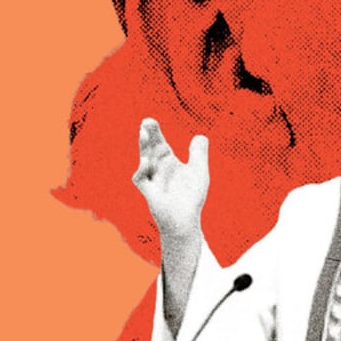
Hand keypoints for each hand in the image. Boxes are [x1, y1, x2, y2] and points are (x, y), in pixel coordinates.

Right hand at [132, 118, 209, 241]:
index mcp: (168, 162)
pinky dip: (142, 169)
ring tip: (144, 133)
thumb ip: (199, 153)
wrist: (185, 219)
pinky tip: (147, 161)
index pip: (159, 143)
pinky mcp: (149, 191)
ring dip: (144, 147)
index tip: (149, 120)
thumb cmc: (190, 197)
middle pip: (150, 148)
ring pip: (144, 159)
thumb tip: (200, 136)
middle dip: (148, 136)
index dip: (155, 132)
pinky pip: (140, 178)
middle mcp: (157, 168)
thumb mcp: (198, 171)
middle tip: (146, 122)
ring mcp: (151, 179)